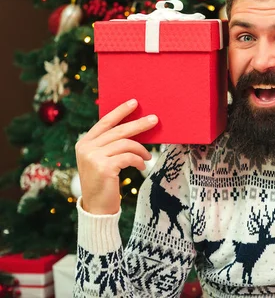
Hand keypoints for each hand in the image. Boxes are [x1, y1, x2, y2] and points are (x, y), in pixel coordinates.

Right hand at [75, 99, 157, 214]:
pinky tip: (142, 167)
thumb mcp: (102, 160)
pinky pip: (129, 157)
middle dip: (139, 124)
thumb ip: (111, 145)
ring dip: (141, 149)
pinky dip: (139, 160)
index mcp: (84, 143)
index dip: (120, 111)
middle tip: (155, 119)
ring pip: (126, 143)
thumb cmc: (103, 183)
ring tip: (148, 157)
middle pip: (118, 130)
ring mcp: (93, 157)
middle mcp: (86, 148)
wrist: (97, 208)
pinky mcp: (104, 167)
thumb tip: (135, 128)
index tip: (134, 102)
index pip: (105, 122)